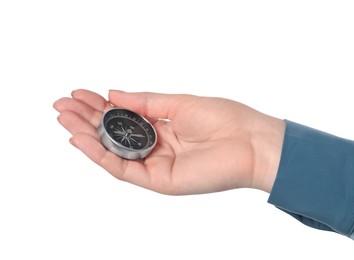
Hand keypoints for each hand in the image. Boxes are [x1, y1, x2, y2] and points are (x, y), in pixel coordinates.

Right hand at [53, 89, 284, 194]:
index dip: (100, 105)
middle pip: (115, 135)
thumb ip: (145, 102)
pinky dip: (101, 155)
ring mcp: (157, 165)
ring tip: (65, 119)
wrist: (250, 142)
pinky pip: (124, 168)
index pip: (124, 117)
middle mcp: (157, 147)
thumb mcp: (178, 103)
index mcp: (164, 128)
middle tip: (62, 106)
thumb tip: (113, 94)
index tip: (79, 93)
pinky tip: (81, 139)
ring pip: (114, 153)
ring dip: (87, 136)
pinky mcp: (159, 180)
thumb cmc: (223, 119)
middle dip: (87, 120)